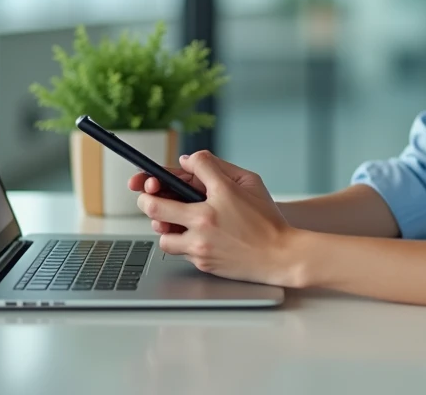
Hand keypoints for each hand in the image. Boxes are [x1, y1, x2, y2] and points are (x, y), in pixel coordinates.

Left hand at [135, 151, 301, 287]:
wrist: (279, 255)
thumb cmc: (266, 219)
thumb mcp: (248, 182)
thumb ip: (216, 167)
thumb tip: (187, 161)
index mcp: (218, 196)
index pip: (180, 172)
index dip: (160, 172)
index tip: (152, 177)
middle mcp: (205, 222)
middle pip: (154, 207)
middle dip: (146, 199)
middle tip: (147, 196)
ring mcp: (200, 246)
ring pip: (162, 236)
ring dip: (164, 226)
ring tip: (175, 221)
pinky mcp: (202, 263)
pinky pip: (180, 251)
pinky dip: (183, 242)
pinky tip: (195, 235)